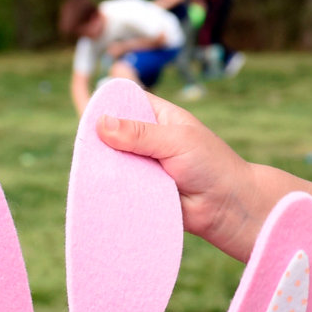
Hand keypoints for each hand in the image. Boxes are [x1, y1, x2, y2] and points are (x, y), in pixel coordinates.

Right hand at [94, 97, 263, 258]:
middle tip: (84, 149)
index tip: (88, 115)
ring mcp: (143, 166)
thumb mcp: (176, 141)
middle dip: (101, 142)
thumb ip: (140, 134)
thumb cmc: (211, 165)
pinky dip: (111, 189)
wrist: (227, 208)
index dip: (108, 107)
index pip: (127, 103)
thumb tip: (102, 123)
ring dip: (106, 168)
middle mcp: (148, 140)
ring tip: (89, 170)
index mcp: (159, 117)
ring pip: (114, 163)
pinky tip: (97, 191)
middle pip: (114, 135)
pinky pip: (119, 188)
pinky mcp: (140, 191)